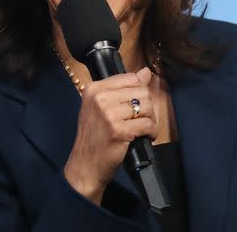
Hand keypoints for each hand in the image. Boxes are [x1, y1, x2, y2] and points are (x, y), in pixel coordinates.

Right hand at [63, 67, 157, 204]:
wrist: (85, 164)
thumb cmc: (94, 136)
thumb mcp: (101, 107)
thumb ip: (122, 89)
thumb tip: (145, 72)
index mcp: (94, 89)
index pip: (130, 78)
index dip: (139, 91)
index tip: (135, 104)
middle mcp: (99, 98)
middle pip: (141, 91)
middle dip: (146, 106)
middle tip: (141, 119)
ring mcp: (108, 114)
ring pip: (147, 106)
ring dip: (150, 119)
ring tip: (143, 128)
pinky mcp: (118, 130)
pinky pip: (148, 124)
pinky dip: (152, 131)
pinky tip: (145, 136)